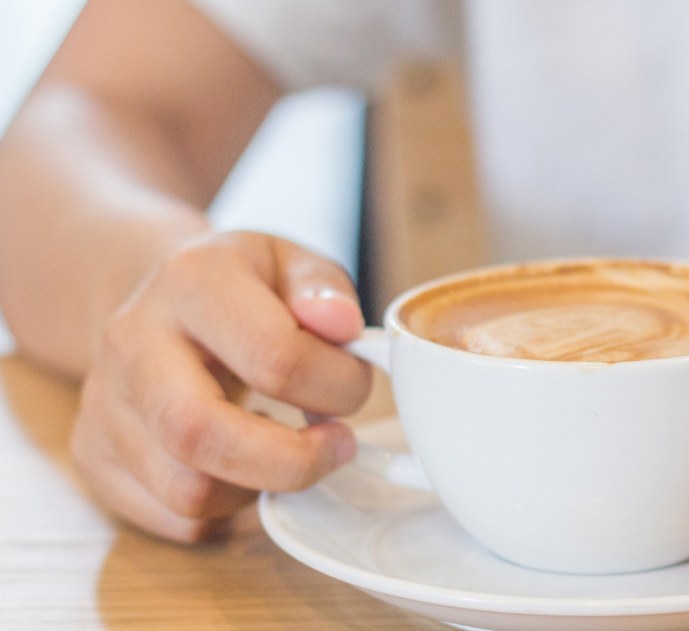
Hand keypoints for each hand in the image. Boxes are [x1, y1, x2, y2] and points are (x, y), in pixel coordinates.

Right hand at [71, 231, 372, 541]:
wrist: (156, 298)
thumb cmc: (240, 285)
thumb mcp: (290, 263)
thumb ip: (324, 288)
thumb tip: (342, 325)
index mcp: (192, 281)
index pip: (274, 355)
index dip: (337, 386)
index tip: (355, 387)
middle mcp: (133, 341)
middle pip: (201, 433)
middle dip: (292, 461)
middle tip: (337, 447)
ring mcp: (104, 403)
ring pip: (186, 491)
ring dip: (261, 488)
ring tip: (289, 453)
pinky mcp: (96, 455)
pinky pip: (172, 518)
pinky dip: (228, 511)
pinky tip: (248, 468)